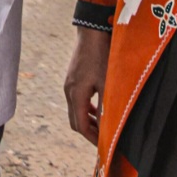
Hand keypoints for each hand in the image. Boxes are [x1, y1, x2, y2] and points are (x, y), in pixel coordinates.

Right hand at [64, 26, 110, 144]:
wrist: (92, 31)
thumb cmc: (102, 56)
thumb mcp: (107, 83)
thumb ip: (106, 107)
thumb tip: (108, 129)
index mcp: (76, 94)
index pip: (80, 126)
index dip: (92, 139)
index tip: (105, 146)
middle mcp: (69, 90)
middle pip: (75, 121)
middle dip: (89, 133)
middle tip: (105, 139)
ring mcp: (69, 83)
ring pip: (75, 110)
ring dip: (88, 121)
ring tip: (103, 127)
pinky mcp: (72, 77)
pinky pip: (77, 100)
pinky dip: (86, 109)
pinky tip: (97, 108)